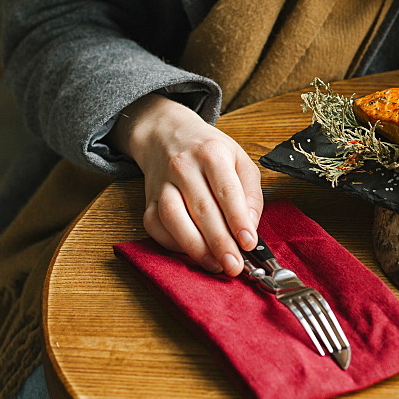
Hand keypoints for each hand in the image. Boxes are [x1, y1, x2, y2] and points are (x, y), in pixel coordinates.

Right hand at [107, 93, 262, 274]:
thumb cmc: (208, 150)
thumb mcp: (239, 159)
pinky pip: (155, 227)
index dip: (237, 219)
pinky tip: (192, 253)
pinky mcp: (148, 200)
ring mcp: (162, 184)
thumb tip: (251, 226)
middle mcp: (183, 167)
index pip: (226, 190)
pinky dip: (173, 244)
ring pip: (174, 219)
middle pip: (201, 209)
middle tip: (234, 265)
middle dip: (220, 242)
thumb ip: (250, 192)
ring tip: (215, 265)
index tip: (249, 243)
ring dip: (195, 247)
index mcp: (211, 153)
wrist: (166, 134)